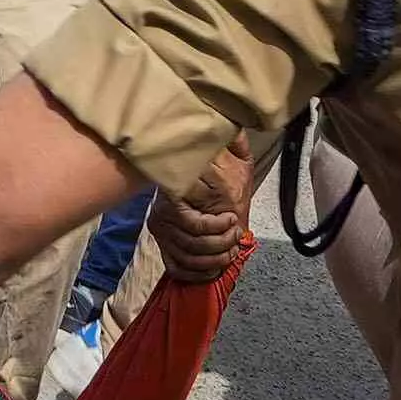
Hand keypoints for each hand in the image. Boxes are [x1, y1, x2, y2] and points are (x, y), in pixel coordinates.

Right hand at [151, 143, 257, 282]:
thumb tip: (239, 126)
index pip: (195, 222)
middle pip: (194, 242)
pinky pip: (177, 267)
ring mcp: (162, 230)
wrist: (192, 185)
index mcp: (179, 192)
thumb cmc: (223, 177)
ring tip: (230, 249)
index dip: (219, 226)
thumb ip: (236, 143)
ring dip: (215, 259)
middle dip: (221, 243)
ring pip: (189, 255)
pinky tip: (214, 267)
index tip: (234, 220)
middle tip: (235, 236)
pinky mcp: (161, 246)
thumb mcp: (234, 158)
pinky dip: (198, 273)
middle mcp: (165, 212)